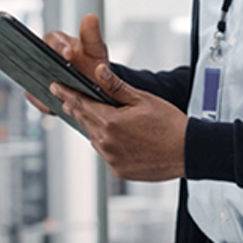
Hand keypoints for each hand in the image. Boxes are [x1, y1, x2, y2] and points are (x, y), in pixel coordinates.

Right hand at [28, 14, 109, 115]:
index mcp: (57, 41)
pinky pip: (34, 95)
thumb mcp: (96, 50)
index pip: (52, 39)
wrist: (94, 88)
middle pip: (34, 58)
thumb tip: (90, 17)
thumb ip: (92, 36)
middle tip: (55, 77)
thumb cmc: (93, 64)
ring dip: (41, 86)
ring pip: (32, 78)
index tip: (68, 54)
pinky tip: (52, 105)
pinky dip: (42, 101)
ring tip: (54, 95)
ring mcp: (38, 74)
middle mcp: (43, 56)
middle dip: (43, 68)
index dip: (59, 46)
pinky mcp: (37, 91)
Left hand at [50, 64, 185, 181]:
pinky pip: (107, 154)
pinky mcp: (120, 171)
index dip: (66, 94)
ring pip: (95, 139)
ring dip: (93, 127)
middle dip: (76, 108)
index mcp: (110, 122)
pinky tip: (118, 137)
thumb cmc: (169, 123)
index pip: (81, 104)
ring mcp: (112, 159)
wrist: (188, 151)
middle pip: (85, 121)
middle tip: (66, 99)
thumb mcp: (142, 99)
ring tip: (96, 117)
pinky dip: (109, 144)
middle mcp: (107, 143)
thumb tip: (99, 71)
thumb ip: (116, 87)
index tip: (55, 87)